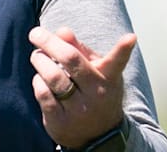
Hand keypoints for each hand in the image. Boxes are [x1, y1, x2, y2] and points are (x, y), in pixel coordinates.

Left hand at [28, 25, 135, 148]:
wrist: (95, 135)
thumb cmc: (92, 90)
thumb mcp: (95, 69)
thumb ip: (78, 48)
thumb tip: (62, 31)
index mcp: (109, 77)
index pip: (117, 62)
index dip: (124, 49)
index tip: (131, 37)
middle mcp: (96, 93)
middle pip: (70, 59)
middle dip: (49, 42)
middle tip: (36, 33)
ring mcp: (79, 109)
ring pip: (52, 76)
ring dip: (40, 60)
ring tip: (37, 56)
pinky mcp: (61, 122)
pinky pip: (42, 93)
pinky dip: (38, 80)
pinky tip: (40, 79)